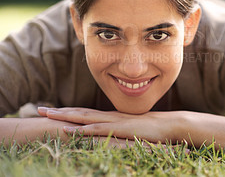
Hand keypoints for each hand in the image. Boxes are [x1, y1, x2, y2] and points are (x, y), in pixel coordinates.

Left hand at [38, 107, 178, 143]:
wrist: (167, 125)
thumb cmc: (151, 129)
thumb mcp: (131, 129)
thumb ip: (120, 130)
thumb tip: (112, 134)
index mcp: (110, 117)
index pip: (85, 112)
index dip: (68, 111)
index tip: (53, 110)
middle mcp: (108, 116)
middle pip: (79, 112)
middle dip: (59, 111)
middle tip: (39, 109)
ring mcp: (112, 122)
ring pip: (83, 118)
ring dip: (64, 116)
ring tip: (47, 115)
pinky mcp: (118, 129)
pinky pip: (96, 129)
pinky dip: (80, 130)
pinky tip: (68, 130)